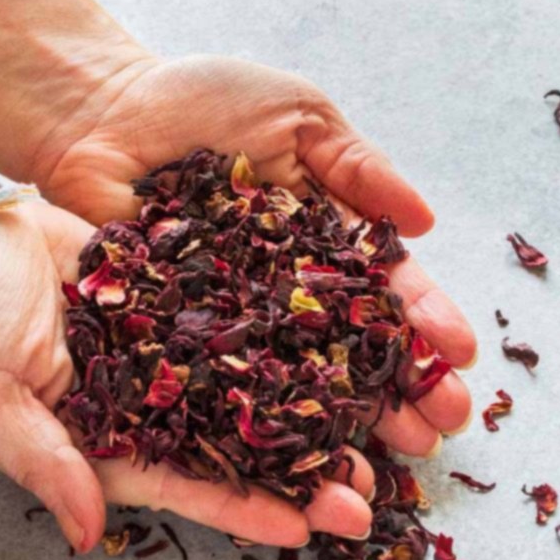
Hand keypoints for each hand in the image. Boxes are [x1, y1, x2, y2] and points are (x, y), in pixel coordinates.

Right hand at [0, 200, 373, 548]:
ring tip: (374, 415)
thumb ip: (47, 465)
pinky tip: (336, 325)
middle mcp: (148, 402)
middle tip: (370, 488)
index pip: (188, 487)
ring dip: (310, 397)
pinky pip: (233, 308)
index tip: (310, 527)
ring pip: (250, 379)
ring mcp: (165, 346)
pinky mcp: (172, 290)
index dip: (248, 508)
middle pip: (237, 442)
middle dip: (301, 467)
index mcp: (108, 443)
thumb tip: (87, 536)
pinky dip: (281, 320)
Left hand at [36, 54, 476, 456]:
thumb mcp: (299, 116)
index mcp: (323, 240)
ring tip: (395, 458)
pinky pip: (225, 386)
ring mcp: (236, 321)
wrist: (99, 110)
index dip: (425, 321)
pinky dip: (262, 424)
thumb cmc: (200, 102)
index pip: (385, 288)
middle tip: (443, 426)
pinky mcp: (182, 340)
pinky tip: (300, 458)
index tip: (460, 355)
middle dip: (404, 388)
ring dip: (350, 421)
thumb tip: (428, 221)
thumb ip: (360, 167)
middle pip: (353, 347)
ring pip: (300, 380)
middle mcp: (287, 291)